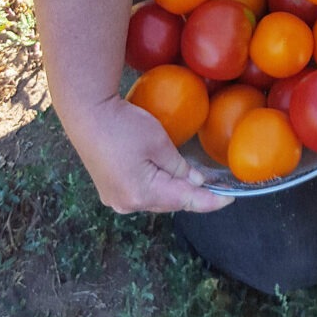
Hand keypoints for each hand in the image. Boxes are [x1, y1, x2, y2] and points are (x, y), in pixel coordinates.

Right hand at [66, 95, 233, 215]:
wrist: (86, 113)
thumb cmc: (123, 125)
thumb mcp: (159, 142)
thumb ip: (180, 166)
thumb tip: (195, 182)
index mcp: (142, 194)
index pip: (186, 202)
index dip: (210, 201)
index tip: (230, 199)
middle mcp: (128, 204)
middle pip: (170, 203)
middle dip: (191, 194)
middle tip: (213, 184)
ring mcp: (115, 199)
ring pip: (155, 198)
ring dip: (173, 190)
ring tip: (191, 179)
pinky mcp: (109, 189)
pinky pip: (141, 192)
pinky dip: (157, 185)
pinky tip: (165, 175)